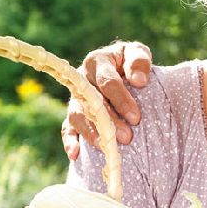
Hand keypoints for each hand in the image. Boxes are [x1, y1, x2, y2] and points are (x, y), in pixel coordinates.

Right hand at [62, 41, 153, 159]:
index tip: (136, 117)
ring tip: (106, 148)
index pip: (107, 81)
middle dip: (108, 121)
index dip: (121, 99)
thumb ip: (139, 61)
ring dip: (91, 133)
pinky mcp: (73, 114)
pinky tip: (74, 154)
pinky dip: (69, 140)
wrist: (120, 71)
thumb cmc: (130, 63)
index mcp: (97, 61)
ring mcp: (76, 98)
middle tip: (126, 137)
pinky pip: (67, 127)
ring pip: (78, 116)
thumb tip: (138, 80)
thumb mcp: (137, 53)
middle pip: (91, 102)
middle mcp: (82, 79)